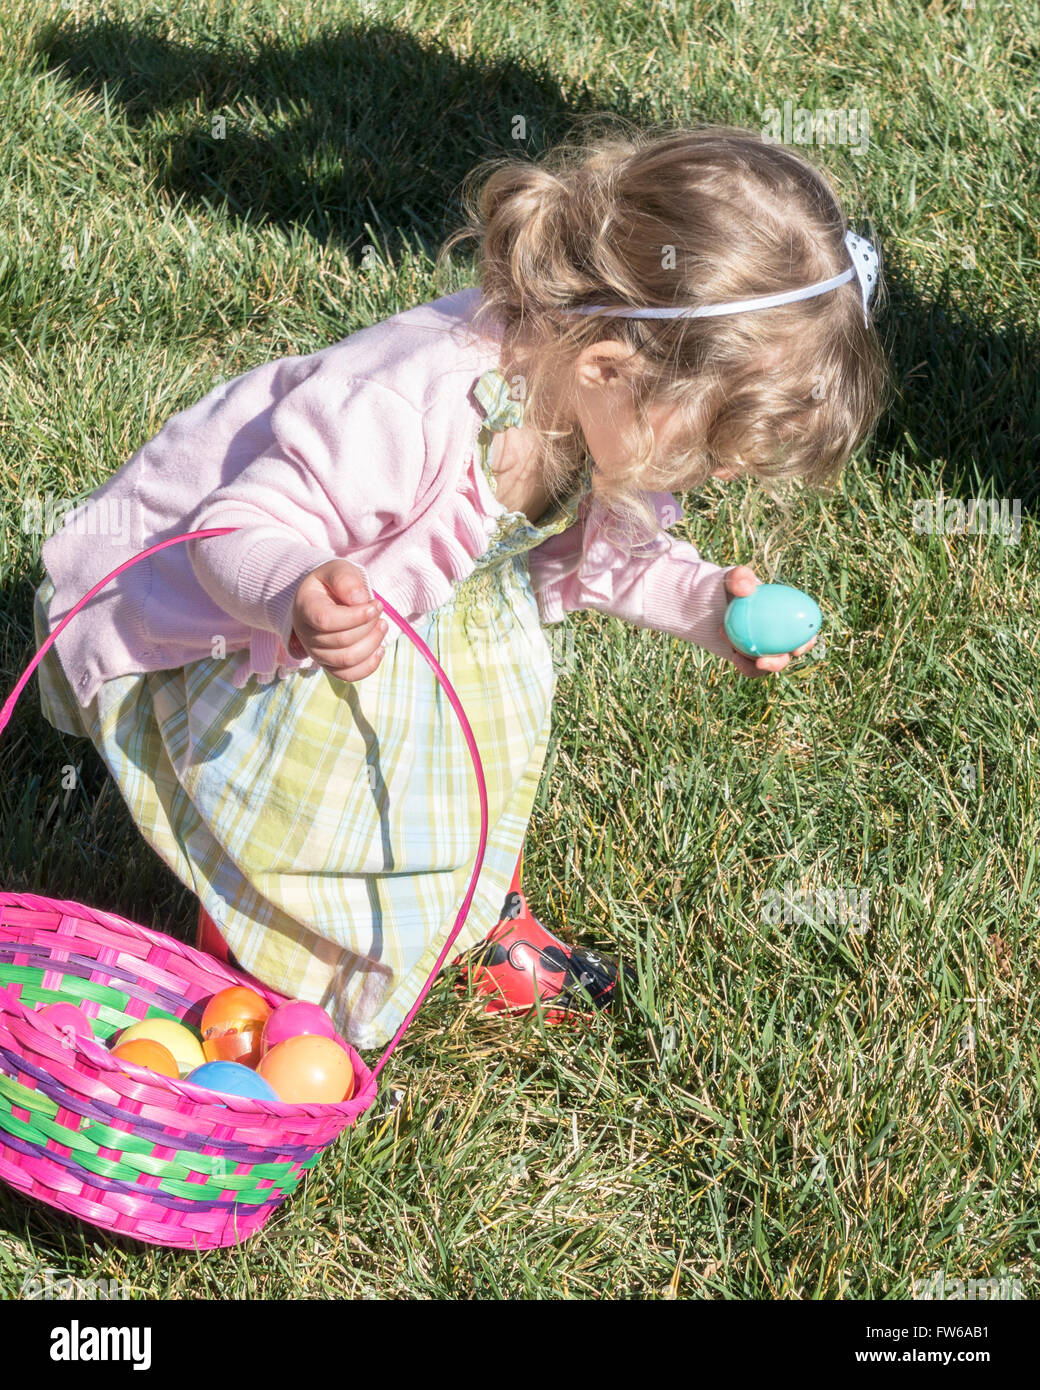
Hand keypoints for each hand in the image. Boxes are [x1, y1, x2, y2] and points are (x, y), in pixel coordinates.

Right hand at [289, 559, 387, 681]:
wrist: (324, 598)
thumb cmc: (332, 583)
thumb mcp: (338, 570)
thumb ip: (346, 580)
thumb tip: (360, 601)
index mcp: (306, 607)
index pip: (326, 620)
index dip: (356, 616)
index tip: (375, 604)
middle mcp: (306, 634)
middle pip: (341, 641)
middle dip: (369, 626)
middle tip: (378, 610)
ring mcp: (316, 652)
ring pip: (347, 660)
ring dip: (372, 643)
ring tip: (382, 625)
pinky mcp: (329, 665)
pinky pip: (348, 675)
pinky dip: (369, 665)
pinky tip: (379, 649)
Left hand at [717, 566, 817, 677]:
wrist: (718, 598)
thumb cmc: (735, 585)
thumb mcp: (736, 577)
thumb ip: (741, 577)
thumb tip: (747, 590)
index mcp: (791, 617)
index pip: (805, 632)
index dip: (807, 643)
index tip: (797, 648)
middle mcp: (782, 637)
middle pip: (785, 656)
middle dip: (777, 663)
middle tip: (763, 661)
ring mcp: (766, 648)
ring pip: (766, 663)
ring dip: (754, 666)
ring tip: (739, 657)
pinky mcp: (750, 656)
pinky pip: (750, 666)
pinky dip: (744, 664)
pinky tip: (734, 657)